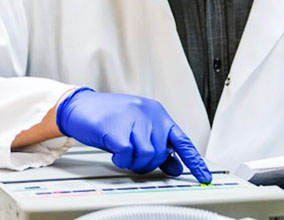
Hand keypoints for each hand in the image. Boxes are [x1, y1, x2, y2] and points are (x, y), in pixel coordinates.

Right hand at [56, 88, 211, 183]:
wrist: (79, 106)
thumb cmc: (108, 118)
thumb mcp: (136, 129)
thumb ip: (157, 145)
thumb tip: (175, 166)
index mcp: (157, 113)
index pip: (182, 140)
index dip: (194, 161)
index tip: (204, 177)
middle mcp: (148, 113)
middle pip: (161, 152)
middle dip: (148, 162)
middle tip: (133, 158)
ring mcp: (133, 119)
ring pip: (147, 155)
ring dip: (134, 162)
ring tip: (123, 154)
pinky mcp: (116, 128)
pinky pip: (128, 155)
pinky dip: (122, 160)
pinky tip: (114, 152)